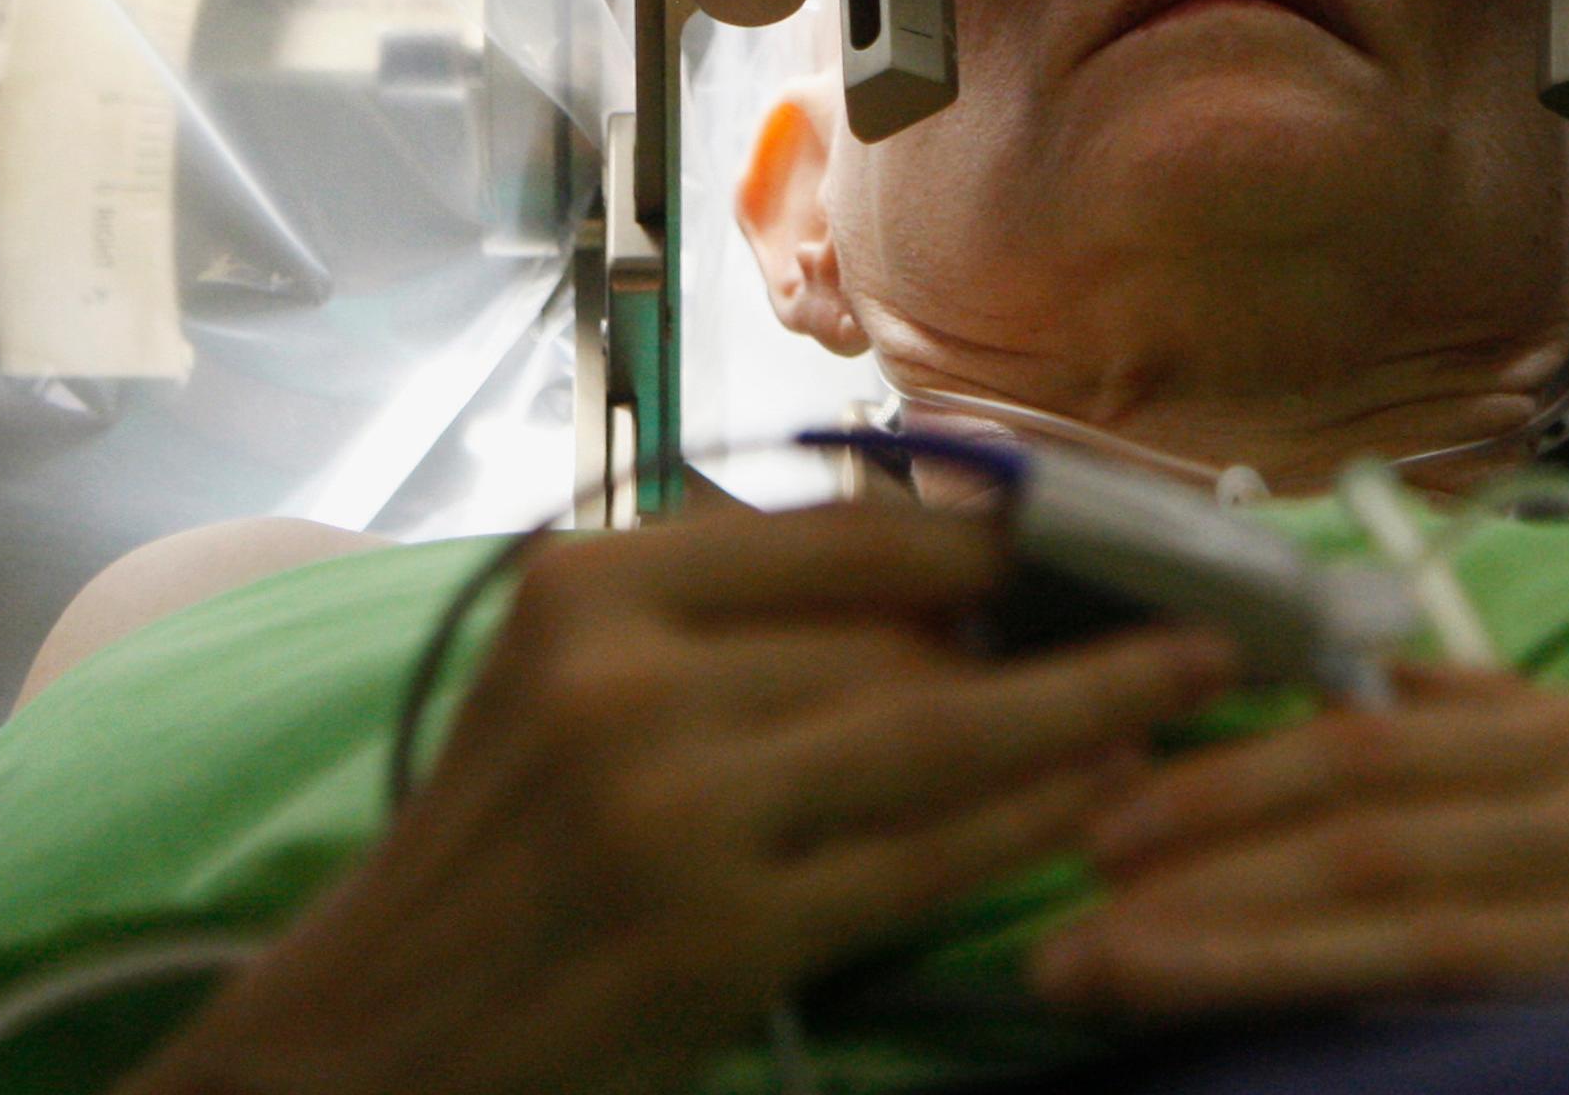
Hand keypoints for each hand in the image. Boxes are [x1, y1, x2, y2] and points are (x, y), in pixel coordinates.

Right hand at [122, 503, 1232, 1094]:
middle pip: (906, 638)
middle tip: (1202, 610)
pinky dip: (1030, 825)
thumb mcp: (575, 688)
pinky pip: (922, 862)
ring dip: (1088, 715)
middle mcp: (626, 683)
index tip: (1118, 526)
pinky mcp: (716, 938)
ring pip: (938, 738)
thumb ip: (735, 621)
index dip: (1001, 534)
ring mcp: (672, 814)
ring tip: (1194, 686)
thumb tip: (961, 584)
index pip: (846, 533)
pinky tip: (1110, 800)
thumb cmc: (499, 852)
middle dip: (1065, 632)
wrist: (366, 1042)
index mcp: (593, 591)